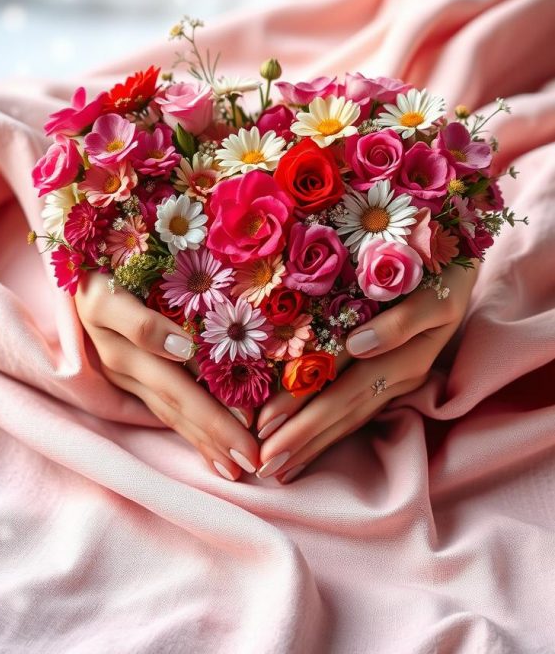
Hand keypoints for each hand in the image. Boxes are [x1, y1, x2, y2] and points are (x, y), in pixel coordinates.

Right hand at [75, 273, 259, 480]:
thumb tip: (184, 349)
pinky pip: (160, 407)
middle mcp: (123, 364)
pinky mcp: (126, 375)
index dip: (210, 409)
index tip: (249, 427)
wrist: (77, 265)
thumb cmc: (100, 266)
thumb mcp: (109, 292)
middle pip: (176, 403)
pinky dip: (187, 430)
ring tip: (235, 466)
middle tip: (251, 462)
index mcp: (127, 350)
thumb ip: (140, 323)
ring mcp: (123, 372)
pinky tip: (211, 452)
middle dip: (215, 433)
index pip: (175, 385)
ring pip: (169, 411)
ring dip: (203, 440)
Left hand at [255, 262, 478, 482]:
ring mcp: (400, 377)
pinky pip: (362, 410)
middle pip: (342, 409)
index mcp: (406, 354)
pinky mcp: (399, 376)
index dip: (303, 409)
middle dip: (301, 438)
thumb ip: (403, 321)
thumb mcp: (435, 292)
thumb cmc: (445, 269)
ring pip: (351, 416)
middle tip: (262, 466)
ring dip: (313, 442)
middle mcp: (401, 372)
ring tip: (279, 467)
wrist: (466, 262)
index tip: (265, 427)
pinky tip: (309, 448)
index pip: (342, 387)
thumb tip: (359, 344)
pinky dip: (333, 430)